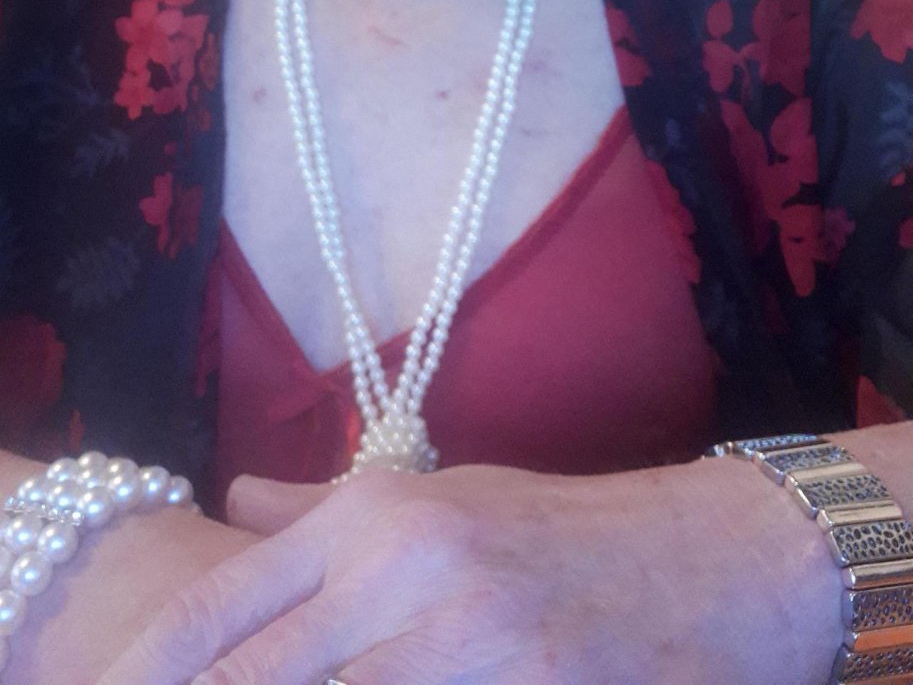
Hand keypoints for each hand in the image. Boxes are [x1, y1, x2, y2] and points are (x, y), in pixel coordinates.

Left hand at [97, 457, 841, 684]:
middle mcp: (409, 570)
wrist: (706, 559)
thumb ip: (323, 511)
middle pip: (255, 679)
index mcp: (377, 513)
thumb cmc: (558, 528)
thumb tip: (230, 506)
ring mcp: (469, 643)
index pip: (226, 603)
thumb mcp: (439, 496)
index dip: (152, 668)